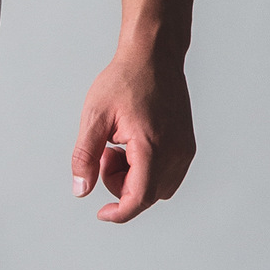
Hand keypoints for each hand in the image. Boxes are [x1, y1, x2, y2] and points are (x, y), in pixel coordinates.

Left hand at [70, 51, 194, 221]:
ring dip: (135, 178)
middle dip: (120, 183)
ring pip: (159, 188)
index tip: (102, 212)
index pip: (138, 197)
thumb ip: (85, 155)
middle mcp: (175, 153)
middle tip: (107, 151)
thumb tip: (81, 189)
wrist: (153, 56)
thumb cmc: (124, 81)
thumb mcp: (95, 115)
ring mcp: (185, 150)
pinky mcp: (188, 146)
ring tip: (120, 144)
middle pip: (147, 194)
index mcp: (152, 147)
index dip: (119, 212)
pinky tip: (134, 145)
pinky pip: (168, 175)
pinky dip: (148, 171)